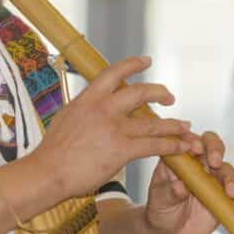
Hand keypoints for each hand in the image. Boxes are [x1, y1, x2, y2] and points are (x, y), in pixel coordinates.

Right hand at [32, 56, 193, 200]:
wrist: (47, 172)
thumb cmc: (52, 152)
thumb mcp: (66, 118)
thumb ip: (83, 110)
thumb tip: (90, 105)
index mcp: (88, 99)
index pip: (114, 73)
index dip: (133, 65)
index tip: (146, 61)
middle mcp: (104, 109)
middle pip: (140, 93)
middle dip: (160, 92)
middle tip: (170, 96)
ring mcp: (114, 128)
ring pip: (153, 122)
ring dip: (173, 124)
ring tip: (185, 126)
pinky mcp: (122, 150)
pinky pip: (153, 145)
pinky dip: (171, 146)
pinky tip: (181, 148)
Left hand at [142, 131, 233, 233]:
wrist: (170, 231)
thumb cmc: (160, 208)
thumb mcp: (159, 200)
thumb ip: (168, 192)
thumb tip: (180, 186)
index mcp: (180, 157)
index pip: (188, 140)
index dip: (192, 140)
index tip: (194, 148)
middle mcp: (198, 163)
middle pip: (211, 145)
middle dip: (215, 149)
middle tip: (214, 161)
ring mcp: (213, 177)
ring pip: (226, 167)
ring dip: (228, 176)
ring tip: (228, 189)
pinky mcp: (224, 194)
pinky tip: (233, 196)